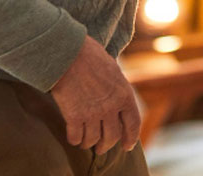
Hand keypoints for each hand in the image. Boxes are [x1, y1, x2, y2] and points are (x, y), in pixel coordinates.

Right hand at [50, 36, 140, 154]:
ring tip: (86, 143)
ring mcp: (92, 113)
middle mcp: (111, 107)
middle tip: (101, 149)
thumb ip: (117, 89)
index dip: (131, 137)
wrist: (69, 54)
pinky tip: (74, 137)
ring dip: (89, 144)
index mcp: (124, 94)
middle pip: (113, 136)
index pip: (133, 123)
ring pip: (93, 140)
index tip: (128, 146)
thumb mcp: (114, 71)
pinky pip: (76, 137)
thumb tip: (118, 100)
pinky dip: (75, 140)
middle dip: (107, 145)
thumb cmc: (90, 57)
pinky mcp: (74, 116)